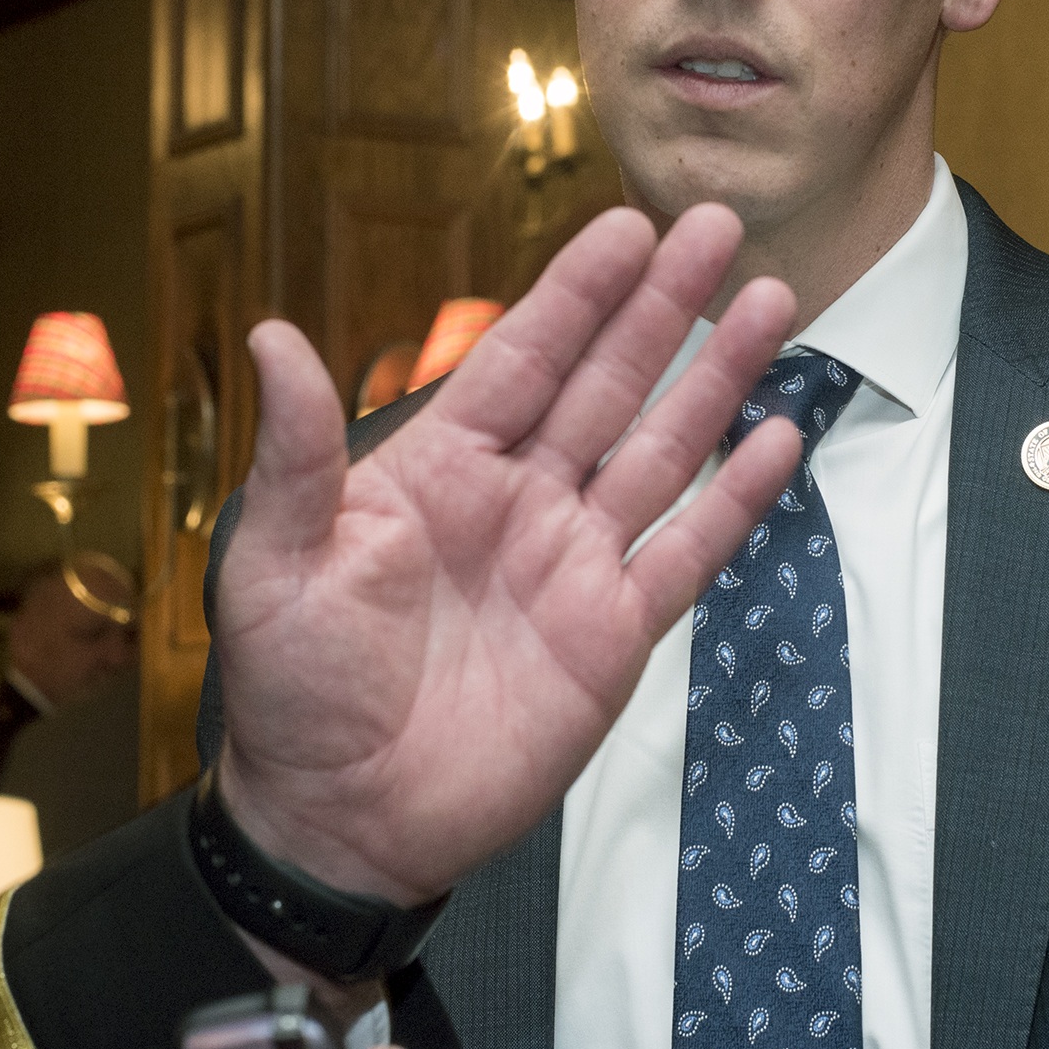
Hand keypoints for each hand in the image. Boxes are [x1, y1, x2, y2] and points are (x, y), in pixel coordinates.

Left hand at [212, 202, 799, 903]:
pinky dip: (735, 498)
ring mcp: (573, 565)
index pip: (521, 359)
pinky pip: (687, 554)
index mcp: (438, 470)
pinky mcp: (613, 636)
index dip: (576, 293)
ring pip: (662, 451)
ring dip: (718, 379)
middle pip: (607, 384)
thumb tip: (270, 333)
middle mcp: (517, 501)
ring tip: (773, 303)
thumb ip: (295, 451)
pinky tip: (778, 438)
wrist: (340, 824)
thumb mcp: (274, 561)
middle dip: (663, 306)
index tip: (626, 225)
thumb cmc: (293, 692)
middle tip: (717, 228)